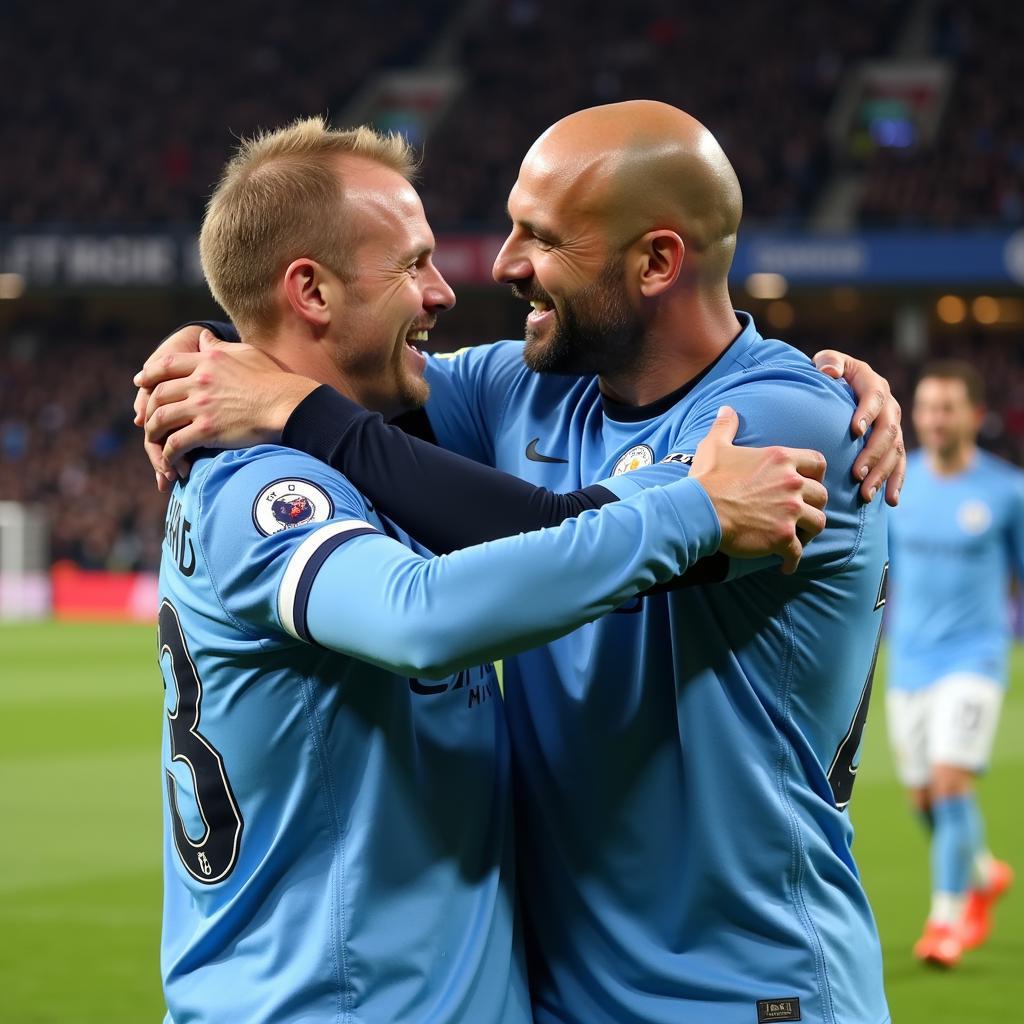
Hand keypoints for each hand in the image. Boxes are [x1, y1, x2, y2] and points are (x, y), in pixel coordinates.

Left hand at [134, 330, 317, 484]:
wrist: (287, 404)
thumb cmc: (273, 379)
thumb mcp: (245, 353)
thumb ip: (219, 345)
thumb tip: (203, 337)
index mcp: (207, 360)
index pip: (167, 365)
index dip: (150, 374)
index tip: (140, 382)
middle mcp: (199, 381)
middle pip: (159, 393)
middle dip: (148, 408)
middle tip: (145, 419)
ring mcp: (202, 405)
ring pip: (161, 418)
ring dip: (154, 432)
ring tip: (154, 442)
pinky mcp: (207, 430)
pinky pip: (176, 443)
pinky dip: (169, 454)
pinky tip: (171, 462)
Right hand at [690, 406, 827, 574]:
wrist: (699, 510)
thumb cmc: (707, 479)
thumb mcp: (715, 446)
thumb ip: (725, 426)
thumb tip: (726, 409)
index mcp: (781, 459)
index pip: (818, 463)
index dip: (817, 474)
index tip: (808, 483)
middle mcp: (792, 483)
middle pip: (822, 495)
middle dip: (814, 505)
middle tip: (802, 514)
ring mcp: (790, 511)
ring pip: (818, 522)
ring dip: (809, 531)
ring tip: (798, 538)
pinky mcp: (783, 537)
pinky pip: (798, 552)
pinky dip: (792, 560)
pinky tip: (785, 565)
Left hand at [813, 349, 903, 505]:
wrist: (840, 387)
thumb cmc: (829, 374)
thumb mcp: (827, 362)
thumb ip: (829, 362)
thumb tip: (829, 371)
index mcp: (873, 383)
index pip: (874, 397)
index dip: (867, 412)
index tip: (856, 431)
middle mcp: (888, 406)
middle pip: (888, 430)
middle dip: (874, 453)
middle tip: (857, 473)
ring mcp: (893, 426)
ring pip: (895, 452)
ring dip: (882, 474)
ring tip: (866, 493)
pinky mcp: (894, 445)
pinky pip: (900, 465)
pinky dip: (896, 482)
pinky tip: (890, 501)